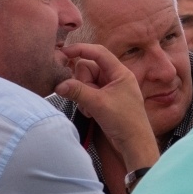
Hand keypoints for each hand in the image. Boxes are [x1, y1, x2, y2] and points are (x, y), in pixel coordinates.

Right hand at [55, 44, 158, 169]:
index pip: (98, 52)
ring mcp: (109, 89)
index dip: (81, 49)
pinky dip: (85, 102)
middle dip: (82, 82)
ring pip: (85, 82)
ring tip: (90, 109)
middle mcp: (115, 77)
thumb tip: (59, 85)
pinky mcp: (104, 99)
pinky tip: (91, 114)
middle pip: (88, 68)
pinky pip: (87, 93)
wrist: (134, 144)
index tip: (65, 52)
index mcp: (120, 72)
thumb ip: (78, 91)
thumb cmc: (124, 122)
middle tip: (86, 98)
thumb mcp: (98, 104)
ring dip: (83, 95)